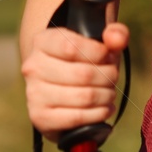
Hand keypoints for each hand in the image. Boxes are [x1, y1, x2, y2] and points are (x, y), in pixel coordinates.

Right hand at [21, 21, 129, 141]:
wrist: (59, 86)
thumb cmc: (83, 59)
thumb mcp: (99, 41)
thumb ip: (115, 34)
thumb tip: (117, 40)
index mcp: (43, 41)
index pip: (72, 47)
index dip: (99, 53)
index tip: (108, 56)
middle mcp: (33, 67)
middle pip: (84, 74)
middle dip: (108, 76)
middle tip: (113, 77)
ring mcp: (34, 93)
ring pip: (84, 97)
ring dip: (106, 96)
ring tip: (110, 93)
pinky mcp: (40, 117)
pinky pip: (77, 117)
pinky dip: (98, 114)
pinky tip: (105, 108)